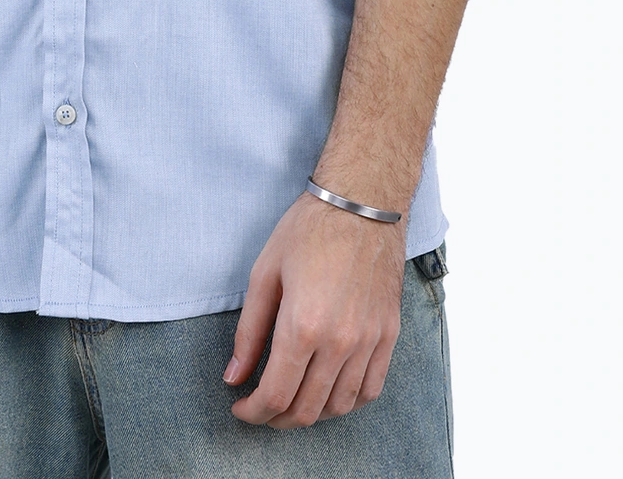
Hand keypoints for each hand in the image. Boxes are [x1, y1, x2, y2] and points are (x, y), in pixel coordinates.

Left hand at [224, 190, 404, 427]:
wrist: (362, 204)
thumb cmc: (309, 230)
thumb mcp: (264, 273)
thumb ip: (249, 331)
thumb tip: (234, 376)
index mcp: (303, 326)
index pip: (275, 395)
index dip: (252, 412)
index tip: (239, 407)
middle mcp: (340, 342)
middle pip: (307, 410)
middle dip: (276, 418)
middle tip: (260, 407)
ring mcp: (369, 342)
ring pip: (339, 406)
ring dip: (311, 414)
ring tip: (291, 400)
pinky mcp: (389, 335)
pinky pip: (370, 390)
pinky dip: (346, 402)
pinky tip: (328, 392)